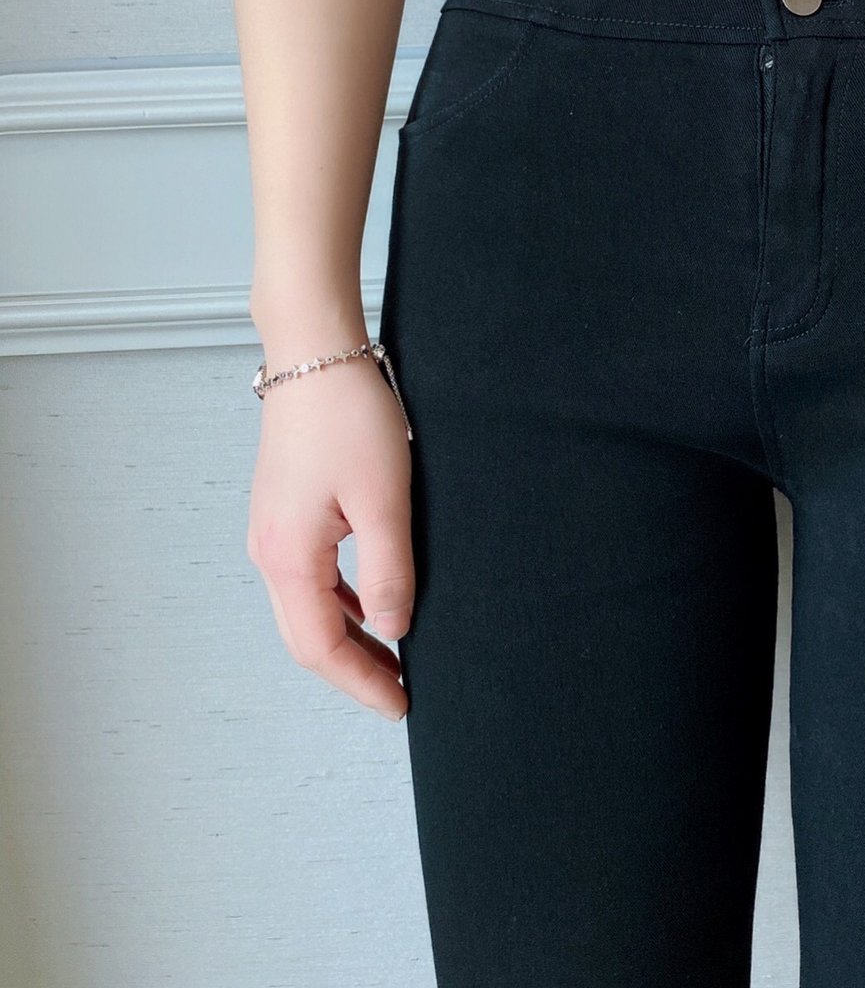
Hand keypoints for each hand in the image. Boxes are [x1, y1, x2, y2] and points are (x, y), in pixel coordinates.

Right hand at [245, 348, 414, 721]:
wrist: (314, 354)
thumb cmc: (347, 416)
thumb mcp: (383, 499)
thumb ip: (389, 570)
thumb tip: (394, 629)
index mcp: (289, 558)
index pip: (321, 648)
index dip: (361, 682)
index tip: (400, 704)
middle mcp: (270, 552)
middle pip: (308, 637)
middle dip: (354, 670)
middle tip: (400, 692)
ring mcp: (275, 531)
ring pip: (309, 608)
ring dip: (349, 638)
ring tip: (394, 657)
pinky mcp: (287, 511)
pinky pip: (312, 577)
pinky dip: (342, 602)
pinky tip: (374, 603)